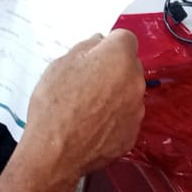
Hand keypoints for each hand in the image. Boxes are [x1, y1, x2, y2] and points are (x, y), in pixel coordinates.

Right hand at [24, 28, 145, 174]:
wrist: (54, 152)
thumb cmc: (54, 104)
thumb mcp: (61, 64)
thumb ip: (85, 48)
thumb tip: (98, 43)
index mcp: (119, 58)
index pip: (125, 38)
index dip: (109, 44)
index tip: (95, 54)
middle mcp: (135, 81)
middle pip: (129, 66)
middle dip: (113, 69)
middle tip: (87, 81)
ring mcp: (137, 109)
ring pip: (128, 92)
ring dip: (115, 94)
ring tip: (87, 107)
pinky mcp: (132, 134)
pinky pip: (125, 118)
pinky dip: (114, 119)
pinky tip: (92, 126)